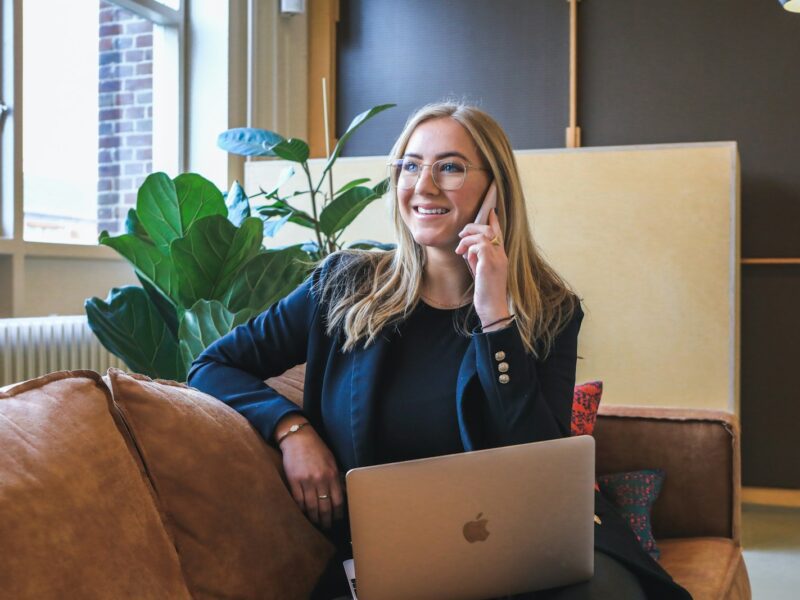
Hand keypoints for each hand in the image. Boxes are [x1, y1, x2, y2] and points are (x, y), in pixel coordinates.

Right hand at [277, 418, 344, 528]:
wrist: (298, 438)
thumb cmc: (316, 449)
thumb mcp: (331, 461)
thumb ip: (336, 477)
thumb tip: (341, 494)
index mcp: (332, 474)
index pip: (337, 501)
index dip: (338, 514)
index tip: (337, 520)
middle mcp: (320, 479)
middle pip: (325, 507)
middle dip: (326, 520)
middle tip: (326, 527)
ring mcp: (306, 481)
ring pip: (311, 507)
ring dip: (314, 518)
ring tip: (315, 524)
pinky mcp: (293, 481)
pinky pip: (298, 501)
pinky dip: (302, 510)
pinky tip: (304, 514)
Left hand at [455, 209, 509, 327]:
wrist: (492, 308)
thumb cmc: (486, 293)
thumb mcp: (481, 272)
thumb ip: (478, 259)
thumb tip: (469, 250)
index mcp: (501, 257)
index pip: (499, 233)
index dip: (494, 221)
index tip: (490, 211)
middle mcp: (501, 255)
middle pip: (489, 230)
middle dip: (473, 228)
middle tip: (461, 235)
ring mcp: (497, 259)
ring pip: (483, 235)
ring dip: (467, 239)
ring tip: (459, 249)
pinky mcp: (490, 264)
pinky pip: (479, 246)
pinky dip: (470, 248)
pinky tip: (466, 257)